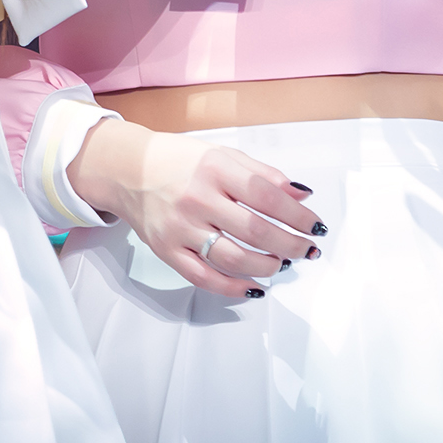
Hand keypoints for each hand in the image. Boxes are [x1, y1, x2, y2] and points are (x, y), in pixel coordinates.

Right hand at [67, 119, 321, 298]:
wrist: (127, 170)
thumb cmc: (180, 161)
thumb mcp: (222, 154)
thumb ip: (262, 173)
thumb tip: (302, 196)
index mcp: (215, 168)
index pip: (267, 196)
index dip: (297, 215)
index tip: (315, 226)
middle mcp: (198, 198)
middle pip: (256, 231)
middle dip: (291, 245)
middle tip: (307, 250)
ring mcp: (181, 227)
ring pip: (233, 258)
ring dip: (267, 266)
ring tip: (281, 264)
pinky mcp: (167, 250)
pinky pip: (204, 278)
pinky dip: (233, 288)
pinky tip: (254, 288)